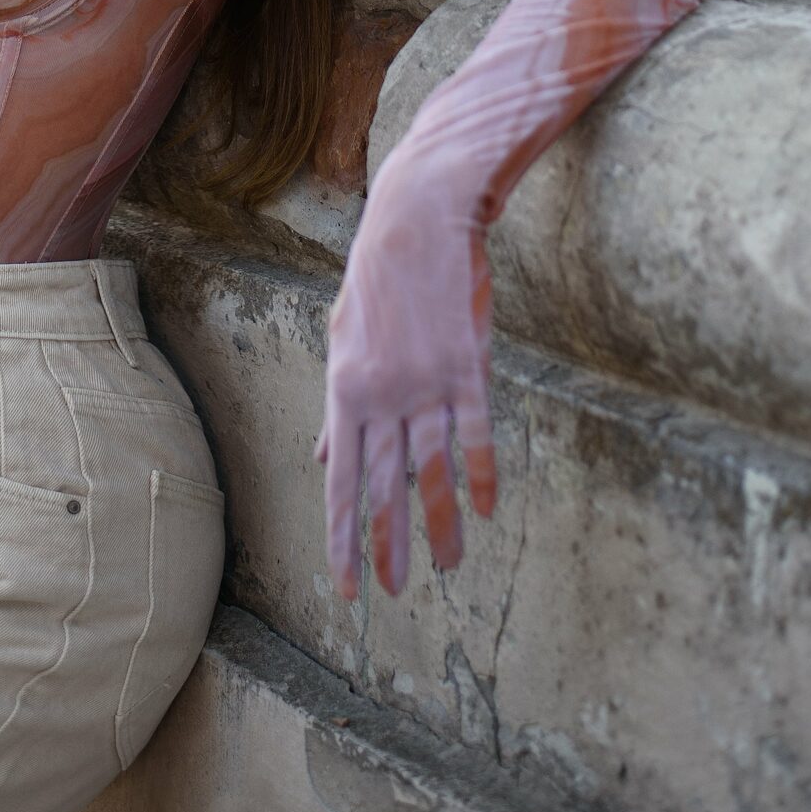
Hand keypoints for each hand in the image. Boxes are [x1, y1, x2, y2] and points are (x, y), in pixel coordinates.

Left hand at [315, 162, 497, 598]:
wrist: (418, 219)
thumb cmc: (375, 281)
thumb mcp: (341, 339)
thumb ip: (337, 409)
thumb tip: (324, 458)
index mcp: (345, 390)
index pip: (343, 482)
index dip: (344, 536)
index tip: (346, 585)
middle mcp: (383, 395)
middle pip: (387, 486)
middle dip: (389, 544)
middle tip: (394, 592)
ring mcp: (427, 383)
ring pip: (434, 470)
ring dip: (441, 524)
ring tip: (449, 565)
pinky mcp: (468, 368)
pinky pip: (477, 434)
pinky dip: (482, 474)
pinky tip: (486, 510)